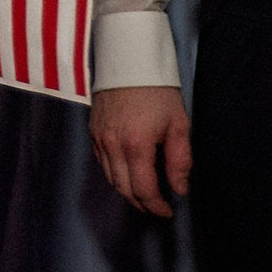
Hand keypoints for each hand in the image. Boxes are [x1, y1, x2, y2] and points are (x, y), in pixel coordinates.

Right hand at [90, 86, 189, 217]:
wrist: (130, 60)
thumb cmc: (158, 90)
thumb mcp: (178, 124)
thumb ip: (179, 160)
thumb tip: (179, 189)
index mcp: (136, 145)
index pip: (144, 189)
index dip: (157, 206)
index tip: (168, 211)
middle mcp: (112, 145)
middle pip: (123, 189)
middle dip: (141, 203)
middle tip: (156, 206)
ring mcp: (99, 138)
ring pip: (110, 178)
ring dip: (127, 190)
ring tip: (144, 193)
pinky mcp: (92, 130)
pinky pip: (101, 162)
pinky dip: (114, 173)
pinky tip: (128, 171)